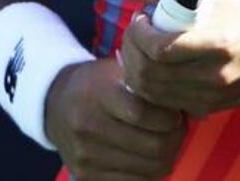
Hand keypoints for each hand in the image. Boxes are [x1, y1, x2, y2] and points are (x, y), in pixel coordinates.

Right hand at [45, 56, 185, 179]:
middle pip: (151, 146)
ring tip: (169, 141)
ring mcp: (86, 156)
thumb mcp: (117, 70)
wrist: (56, 105)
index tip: (177, 113)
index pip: (143, 114)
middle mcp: (89, 127)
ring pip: (147, 169)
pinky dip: (150, 171)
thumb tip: (182, 99)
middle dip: (175, 139)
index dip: (168, 117)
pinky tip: (152, 155)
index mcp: (99, 94)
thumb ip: (146, 82)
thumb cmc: (97, 82)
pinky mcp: (86, 176)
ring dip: (167, 156)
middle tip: (180, 129)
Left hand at [118, 0, 239, 117]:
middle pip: (150, 74)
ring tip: (142, 48)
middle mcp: (213, 74)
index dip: (139, 34)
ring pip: (151, 94)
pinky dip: (150, 87)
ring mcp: (210, 95)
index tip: (141, 18)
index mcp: (217, 40)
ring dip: (136, 70)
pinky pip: (164, 104)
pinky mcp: (207, 109)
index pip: (160, 49)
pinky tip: (154, 68)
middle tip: (136, 33)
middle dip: (132, 51)